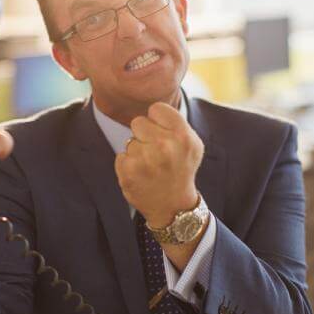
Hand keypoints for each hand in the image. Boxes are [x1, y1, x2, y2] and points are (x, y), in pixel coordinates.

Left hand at [114, 102, 203, 227]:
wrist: (173, 206)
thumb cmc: (181, 169)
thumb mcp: (192, 144)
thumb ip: (175, 122)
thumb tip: (153, 107)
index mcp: (182, 136)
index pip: (156, 108)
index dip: (157, 120)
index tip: (163, 134)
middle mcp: (165, 146)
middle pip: (138, 121)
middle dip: (144, 135)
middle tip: (156, 153)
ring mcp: (145, 160)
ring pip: (129, 140)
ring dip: (137, 152)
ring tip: (151, 167)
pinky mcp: (128, 172)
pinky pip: (121, 155)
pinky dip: (128, 165)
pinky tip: (141, 176)